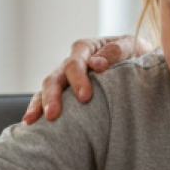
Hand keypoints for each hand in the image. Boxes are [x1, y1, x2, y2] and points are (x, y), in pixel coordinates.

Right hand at [23, 35, 142, 123]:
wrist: (139, 63)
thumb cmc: (135, 53)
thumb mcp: (132, 46)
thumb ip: (117, 51)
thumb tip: (96, 64)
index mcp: (86, 48)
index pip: (75, 63)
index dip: (78, 79)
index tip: (85, 98)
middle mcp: (71, 62)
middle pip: (55, 77)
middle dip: (52, 96)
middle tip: (53, 115)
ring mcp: (65, 79)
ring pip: (46, 89)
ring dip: (39, 104)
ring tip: (33, 121)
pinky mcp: (66, 93)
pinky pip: (46, 100)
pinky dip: (37, 109)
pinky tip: (31, 123)